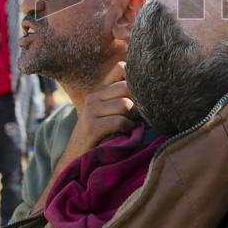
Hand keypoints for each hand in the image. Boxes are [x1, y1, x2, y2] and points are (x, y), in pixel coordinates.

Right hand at [32, 62, 137, 214]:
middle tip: (135, 117)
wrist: (76, 159)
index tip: (138, 95)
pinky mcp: (91, 127)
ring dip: (133, 118)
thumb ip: (124, 100)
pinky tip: (124, 135)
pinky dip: (127, 129)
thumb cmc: (101, 138)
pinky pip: (120, 121)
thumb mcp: (111, 114)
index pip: (121, 68)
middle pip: (127, 86)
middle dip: (137, 102)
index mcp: (99, 90)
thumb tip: (151, 90)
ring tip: (129, 127)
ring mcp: (90, 110)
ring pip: (125, 104)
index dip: (134, 78)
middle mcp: (93, 96)